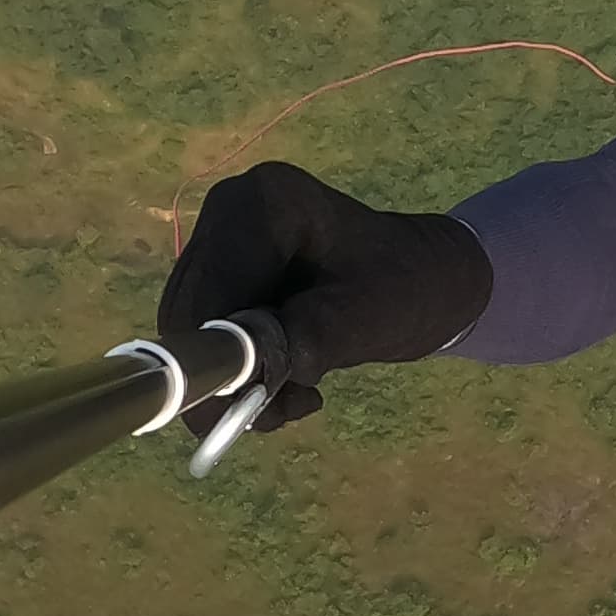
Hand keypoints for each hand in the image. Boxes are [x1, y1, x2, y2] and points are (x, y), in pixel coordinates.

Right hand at [153, 161, 493, 435]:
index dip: (214, 356)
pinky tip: (290, 377)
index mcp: (265, 204)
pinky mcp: (222, 270)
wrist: (425, 276)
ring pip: (193, 330)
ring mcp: (222, 238)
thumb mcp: (367, 320)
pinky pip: (206, 331)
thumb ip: (307, 341)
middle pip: (189, 313)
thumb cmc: (411, 288)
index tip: (250, 410)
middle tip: (284, 411)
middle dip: (227, 376)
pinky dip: (241, 368)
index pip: (209, 291)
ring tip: (299, 396)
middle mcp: (230, 211)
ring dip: (237, 379)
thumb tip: (244, 378)